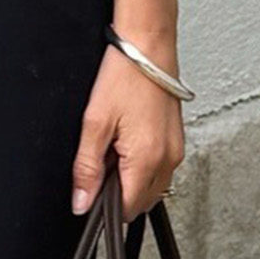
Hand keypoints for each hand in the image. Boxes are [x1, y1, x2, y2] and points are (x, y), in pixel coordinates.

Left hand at [72, 43, 185, 216]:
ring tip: (113, 147)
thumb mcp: (94, 124)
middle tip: (100, 163)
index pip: (127, 209)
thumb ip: (86, 168)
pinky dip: (142, 165)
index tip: (91, 194)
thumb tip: (82, 202)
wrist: (147, 49)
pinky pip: (160, 168)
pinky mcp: (177, 141)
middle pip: (141, 201)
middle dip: (118, 193)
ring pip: (152, 186)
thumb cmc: (124, 78)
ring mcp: (176, 150)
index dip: (105, 207)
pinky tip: (127, 142)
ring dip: (130, 179)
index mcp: (147, 159)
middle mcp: (168, 160)